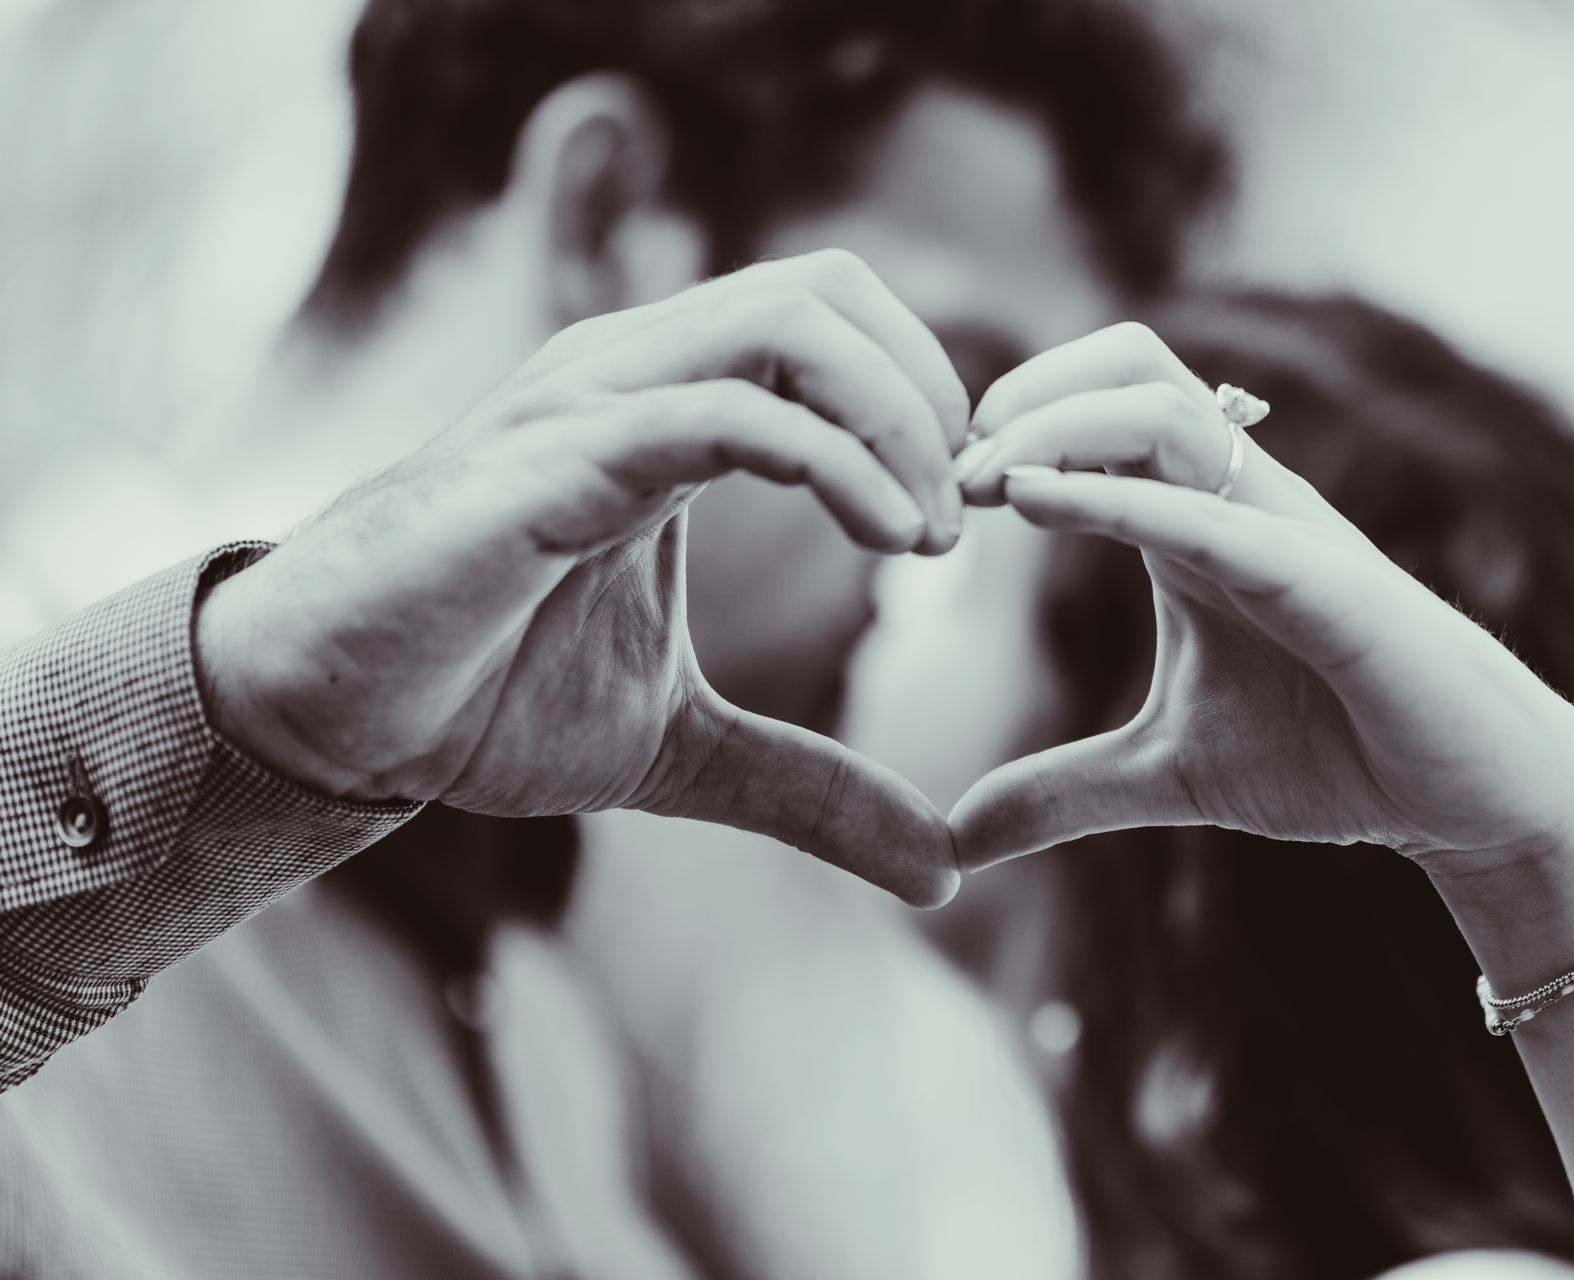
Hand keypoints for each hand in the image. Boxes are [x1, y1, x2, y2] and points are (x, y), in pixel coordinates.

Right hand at [195, 250, 966, 905]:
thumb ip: (812, 789)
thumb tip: (941, 873)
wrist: (330, 724)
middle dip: (933, 392)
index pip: (834, 326)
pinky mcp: (556, 456)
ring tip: (935, 538)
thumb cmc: (480, 703)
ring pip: (790, 322)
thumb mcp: (683, 753)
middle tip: (971, 516)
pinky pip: (727, 413)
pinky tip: (893, 540)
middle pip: (831, 289)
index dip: (927, 404)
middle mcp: (635, 376)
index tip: (967, 523)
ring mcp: (591, 401)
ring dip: (900, 416)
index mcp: (670, 412)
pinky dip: (839, 462)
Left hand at [948, 322, 1573, 875]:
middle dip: (1026, 394)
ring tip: (981, 485)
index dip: (1010, 428)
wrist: (1465, 798)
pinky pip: (1215, 514)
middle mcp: (1237, 501)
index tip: (936, 497)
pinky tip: (1035, 505)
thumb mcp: (1165, 774)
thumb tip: (953, 844)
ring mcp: (1285, 529)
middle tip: (952, 477)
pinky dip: (1119, 500)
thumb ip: (1061, 793)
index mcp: (1196, 521)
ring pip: (1164, 406)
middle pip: (1129, 364)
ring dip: (1055, 426)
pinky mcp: (1327, 582)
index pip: (1098, 409)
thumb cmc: (1333, 756)